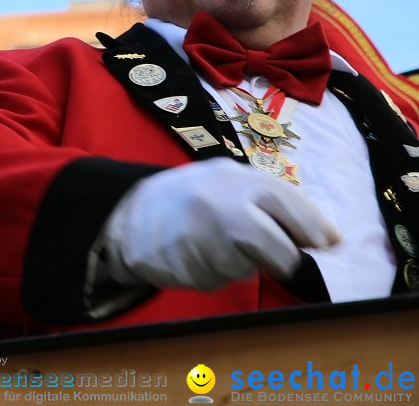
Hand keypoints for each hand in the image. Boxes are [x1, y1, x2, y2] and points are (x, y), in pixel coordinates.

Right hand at [102, 157, 340, 290]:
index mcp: (238, 180)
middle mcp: (224, 208)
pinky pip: (221, 280)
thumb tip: (330, 238)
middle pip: (281, 252)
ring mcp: (204, 240)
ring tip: (215, 242)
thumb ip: (277, 202)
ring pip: (250, 269)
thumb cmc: (192, 197)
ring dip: (241, 264)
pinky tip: (197, 253)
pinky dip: (215, 272)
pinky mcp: (189, 269)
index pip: (293, 208)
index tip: (325, 244)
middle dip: (283, 260)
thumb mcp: (231, 181)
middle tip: (272, 255)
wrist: (130, 215)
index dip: (314, 231)